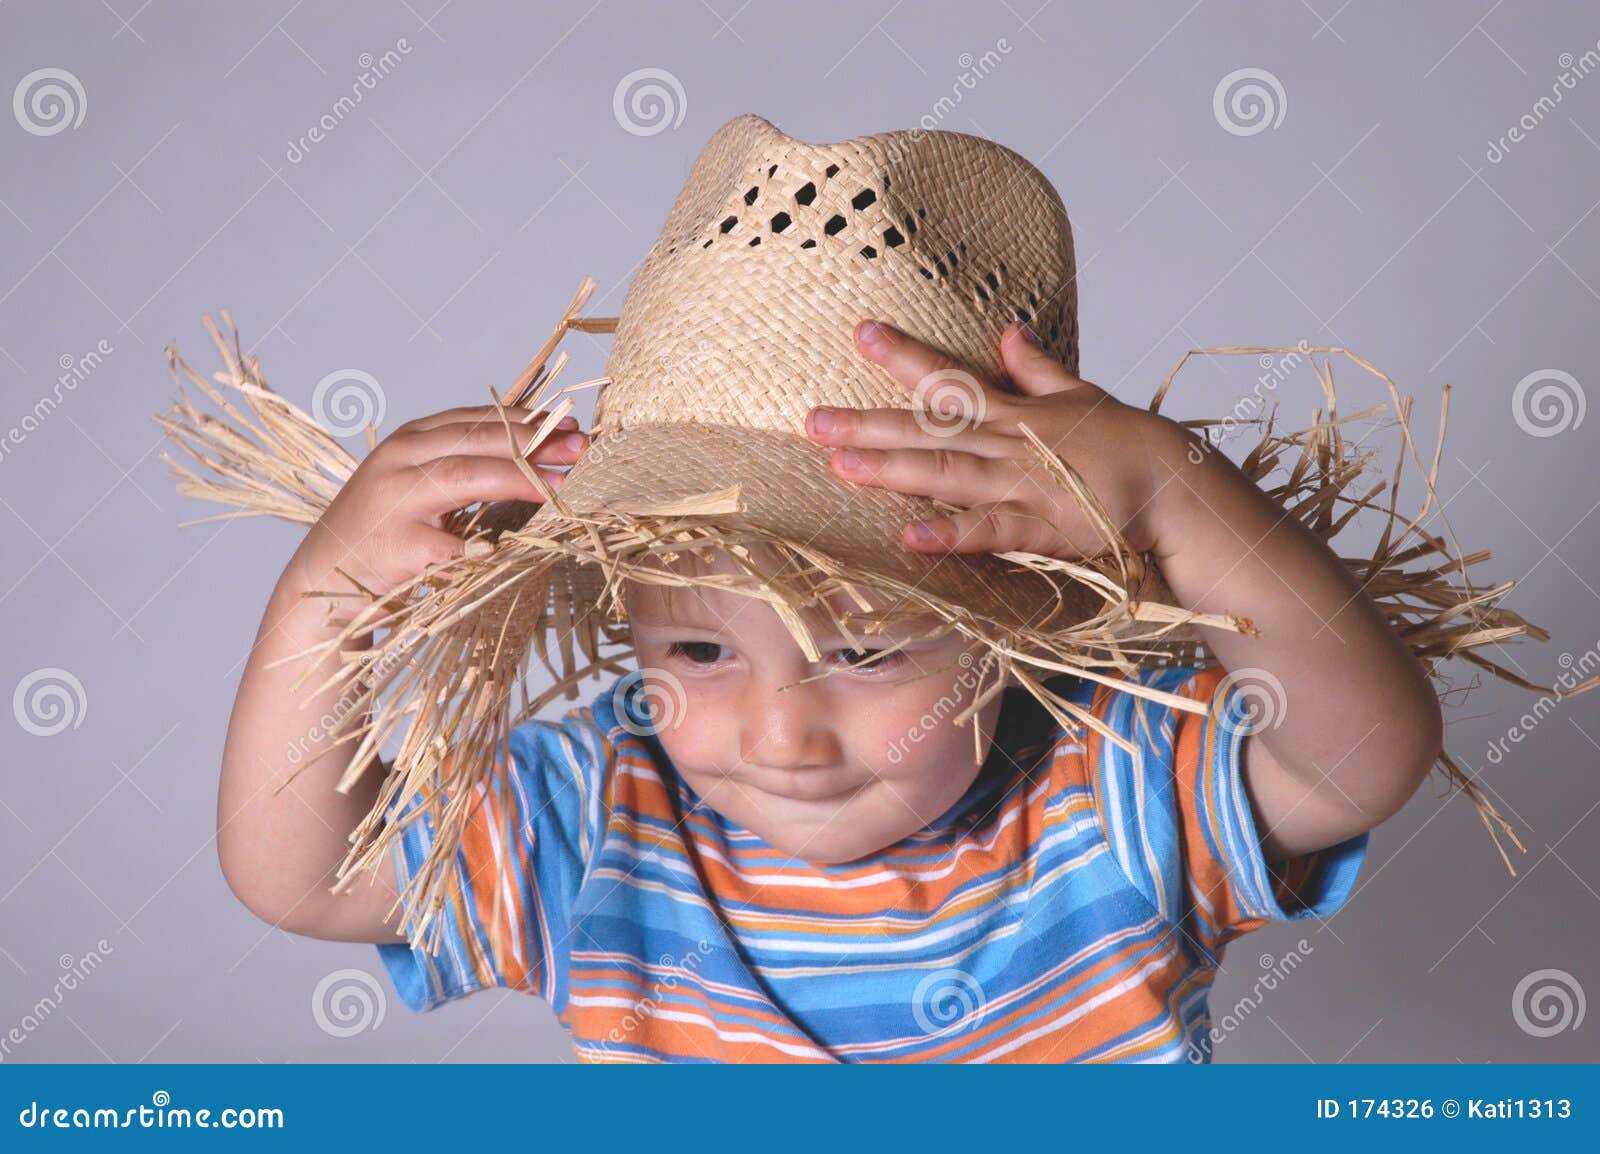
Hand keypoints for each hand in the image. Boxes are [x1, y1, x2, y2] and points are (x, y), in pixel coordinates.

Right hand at [289, 404, 589, 601]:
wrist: (323, 578)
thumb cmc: (385, 533)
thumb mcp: (420, 487)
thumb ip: (465, 466)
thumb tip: (536, 451)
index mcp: (410, 440)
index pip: (476, 420)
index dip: (526, 420)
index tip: (569, 423)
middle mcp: (399, 460)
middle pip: (476, 441)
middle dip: (534, 442)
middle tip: (581, 447)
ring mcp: (393, 500)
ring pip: (463, 475)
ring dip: (518, 478)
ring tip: (563, 487)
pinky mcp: (393, 545)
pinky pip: (446, 545)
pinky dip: (480, 545)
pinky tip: (512, 547)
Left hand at [805, 320, 1183, 559]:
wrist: (1182, 489)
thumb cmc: (1135, 446)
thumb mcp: (1084, 395)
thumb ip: (1039, 368)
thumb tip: (1008, 330)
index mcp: (1019, 411)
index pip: (951, 377)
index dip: (904, 355)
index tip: (860, 332)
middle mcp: (1012, 443)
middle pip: (930, 429)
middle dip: (869, 423)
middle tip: (812, 420)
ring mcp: (1025, 485)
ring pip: (947, 473)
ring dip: (892, 469)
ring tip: (839, 467)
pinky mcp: (1045, 528)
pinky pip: (991, 532)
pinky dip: (952, 535)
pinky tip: (910, 538)